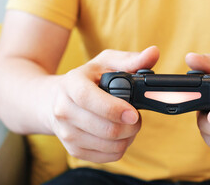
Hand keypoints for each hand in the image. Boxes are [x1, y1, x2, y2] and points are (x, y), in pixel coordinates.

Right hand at [49, 46, 158, 162]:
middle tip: (136, 117)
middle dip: (130, 126)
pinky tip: (120, 135)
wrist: (55, 101)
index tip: (134, 113)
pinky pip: (108, 157)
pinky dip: (121, 147)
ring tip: (129, 124)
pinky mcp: (74, 150)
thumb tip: (154, 53)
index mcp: (71, 84)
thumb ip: (131, 60)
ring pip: (109, 145)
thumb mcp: (105, 63)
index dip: (113, 109)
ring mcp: (66, 133)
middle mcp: (63, 110)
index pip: (88, 99)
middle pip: (104, 128)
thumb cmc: (87, 79)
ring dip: (128, 137)